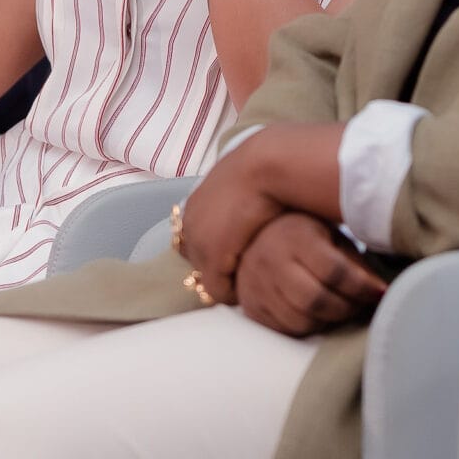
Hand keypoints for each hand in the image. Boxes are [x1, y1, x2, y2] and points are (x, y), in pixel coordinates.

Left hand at [175, 138, 288, 303]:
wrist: (268, 165)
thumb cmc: (268, 166)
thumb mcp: (246, 180)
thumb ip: (240, 196)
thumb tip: (252, 206)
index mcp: (196, 203)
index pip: (194, 236)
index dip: (215, 248)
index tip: (234, 255)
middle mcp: (190, 223)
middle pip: (196, 259)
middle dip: (217, 268)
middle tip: (242, 275)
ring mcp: (199, 241)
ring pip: (207, 277)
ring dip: (227, 281)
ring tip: (251, 284)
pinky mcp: (212, 258)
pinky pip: (218, 291)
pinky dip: (234, 294)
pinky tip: (254, 288)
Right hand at [232, 212, 385, 335]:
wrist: (254, 236)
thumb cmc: (303, 235)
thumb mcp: (331, 236)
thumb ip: (354, 262)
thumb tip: (379, 291)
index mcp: (295, 237)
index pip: (333, 270)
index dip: (361, 287)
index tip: (379, 292)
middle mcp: (270, 260)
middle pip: (314, 300)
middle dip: (346, 308)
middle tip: (360, 305)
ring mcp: (255, 285)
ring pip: (300, 320)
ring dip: (328, 320)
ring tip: (340, 308)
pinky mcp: (250, 306)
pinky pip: (285, 329)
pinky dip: (307, 326)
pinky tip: (317, 313)